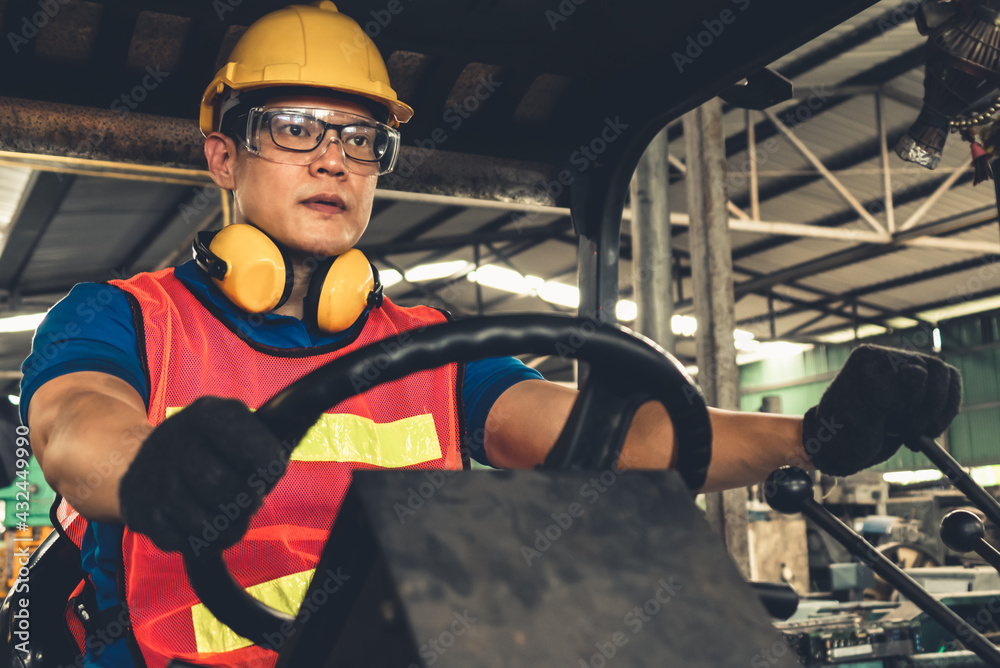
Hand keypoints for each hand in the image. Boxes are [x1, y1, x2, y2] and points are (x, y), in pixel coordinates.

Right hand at [119, 396, 288, 552]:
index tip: (269, 473)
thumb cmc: (212, 445)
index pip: (256, 451)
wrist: (143, 458)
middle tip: (250, 502)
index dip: (270, 469)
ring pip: (204, 522)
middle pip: (223, 487)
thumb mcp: (238, 425)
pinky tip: (206, 527)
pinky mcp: (141, 510)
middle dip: (246, 503)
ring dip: (229, 530)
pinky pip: (182, 541)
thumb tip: (312, 416)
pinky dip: (202, 542)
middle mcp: (178, 440)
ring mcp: (156, 477)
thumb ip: (274, 431)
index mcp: (211, 414)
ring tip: (233, 520)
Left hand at [804, 344, 960, 475]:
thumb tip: (917, 372)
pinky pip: (949, 390)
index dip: (915, 399)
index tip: (897, 424)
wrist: (841, 449)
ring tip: (915, 433)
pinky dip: (944, 415)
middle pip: (935, 371)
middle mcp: (888, 360)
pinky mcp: (921, 388)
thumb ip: (887, 392)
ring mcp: (906, 372)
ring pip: (946, 379)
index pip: (914, 368)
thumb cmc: (843, 434)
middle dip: (927, 408)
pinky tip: (926, 433)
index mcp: (868, 359)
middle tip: (908, 431)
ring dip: (937, 412)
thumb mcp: (859, 416)